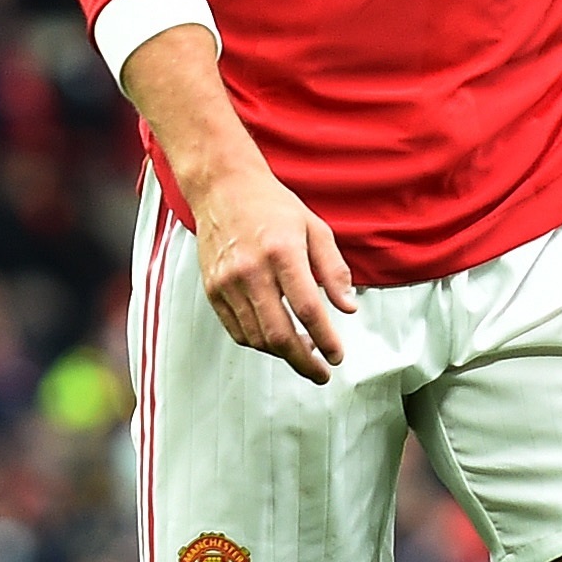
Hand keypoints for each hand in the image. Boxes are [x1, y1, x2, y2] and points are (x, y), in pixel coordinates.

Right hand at [189, 160, 358, 383]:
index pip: (307, 308)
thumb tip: (349, 308)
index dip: (325, 338)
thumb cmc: (273, 206)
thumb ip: (334, 269)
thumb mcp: (315, 227)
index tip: (338, 355)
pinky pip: (237, 331)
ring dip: (283, 354)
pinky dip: (259, 343)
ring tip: (305, 351)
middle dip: (304, 361)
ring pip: (257, 338)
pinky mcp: (212, 291)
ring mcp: (227, 283)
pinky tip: (277, 339)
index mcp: (282, 252)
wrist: (223, 189)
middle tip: (322, 372)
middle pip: (278, 334)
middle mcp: (251, 271)